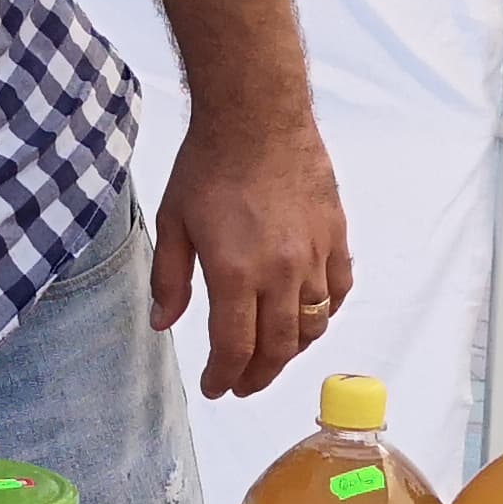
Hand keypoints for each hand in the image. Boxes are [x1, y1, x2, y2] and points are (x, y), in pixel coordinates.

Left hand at [149, 108, 354, 399]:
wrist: (257, 115)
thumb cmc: (209, 164)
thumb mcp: (173, 222)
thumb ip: (170, 280)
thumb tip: (164, 324)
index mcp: (235, 272)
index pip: (235, 348)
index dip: (225, 377)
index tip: (216, 388)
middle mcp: (281, 271)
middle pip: (277, 347)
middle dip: (258, 375)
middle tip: (242, 384)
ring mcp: (314, 255)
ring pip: (312, 325)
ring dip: (291, 349)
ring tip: (272, 355)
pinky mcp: (335, 235)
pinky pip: (338, 290)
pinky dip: (324, 313)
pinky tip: (308, 317)